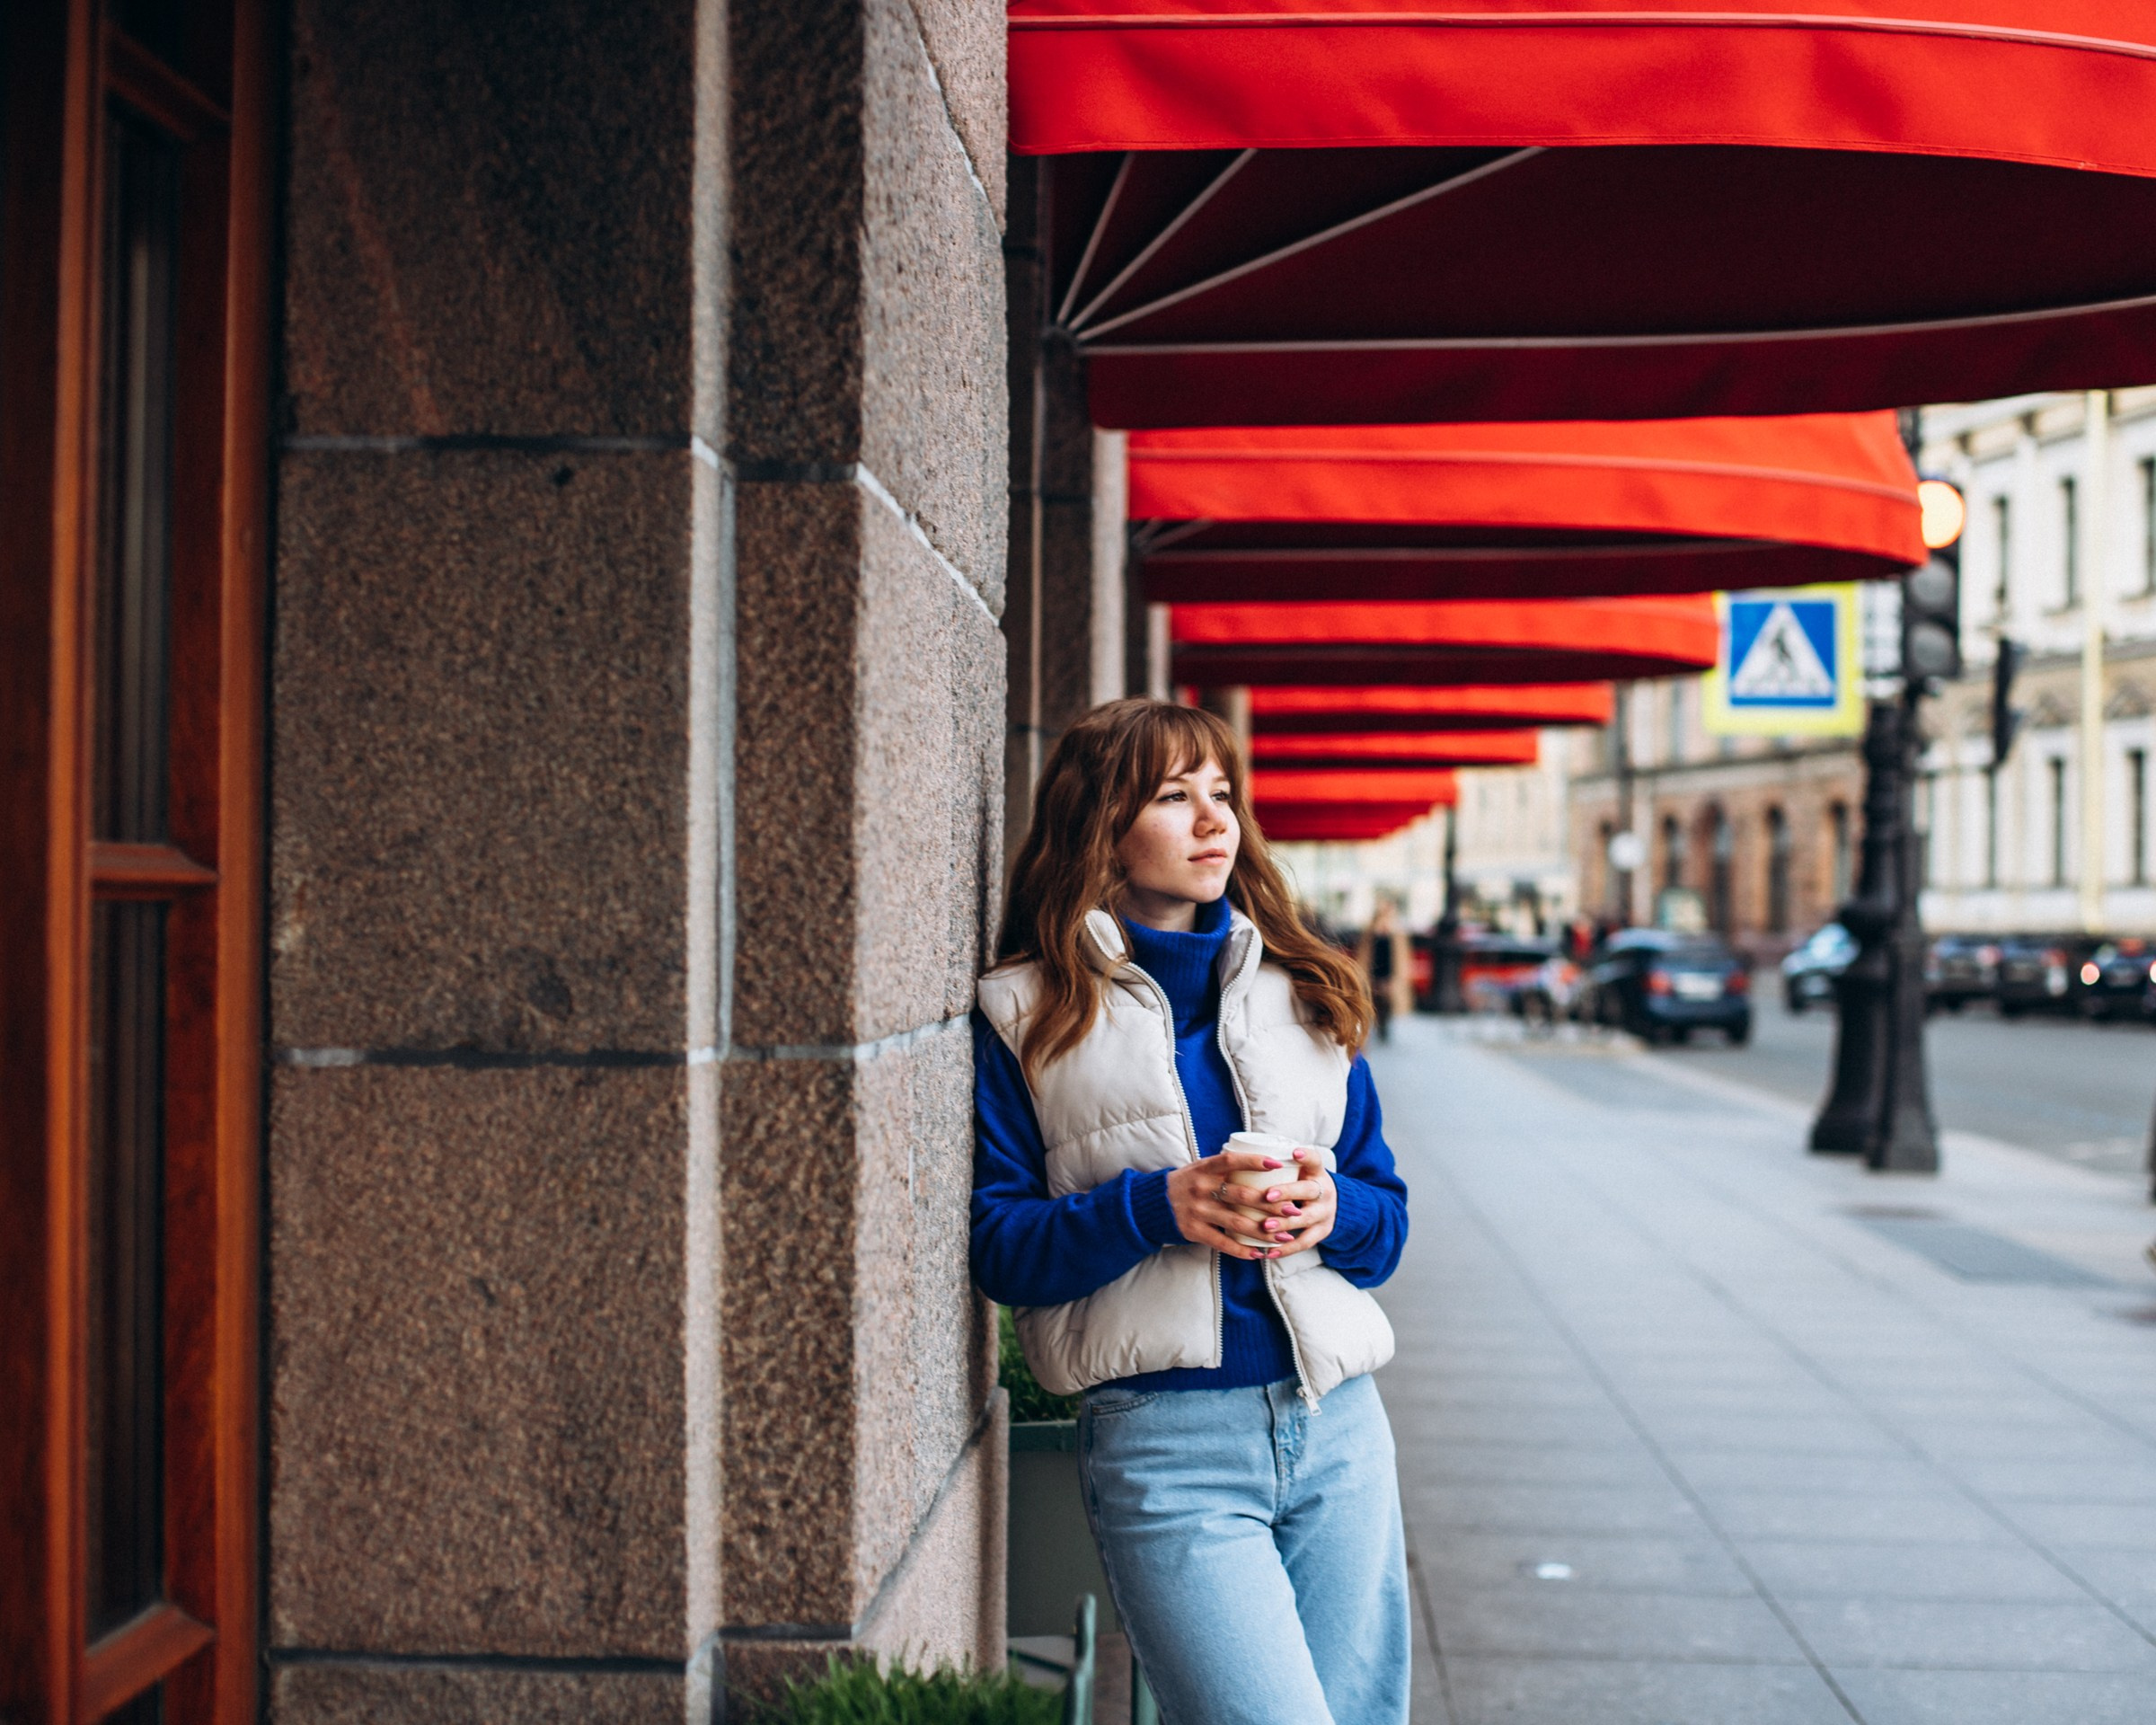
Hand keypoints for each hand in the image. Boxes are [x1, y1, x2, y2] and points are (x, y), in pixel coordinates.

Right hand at [1164, 1148, 1330, 1260]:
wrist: (1152, 1204)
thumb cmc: (1186, 1183)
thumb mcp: (1200, 1168)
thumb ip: (1224, 1167)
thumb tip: (1262, 1162)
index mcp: (1203, 1169)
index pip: (1231, 1161)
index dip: (1253, 1161)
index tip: (1276, 1164)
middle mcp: (1201, 1189)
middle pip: (1241, 1195)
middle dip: (1271, 1204)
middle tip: (1293, 1209)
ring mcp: (1197, 1211)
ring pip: (1237, 1222)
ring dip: (1263, 1231)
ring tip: (1284, 1236)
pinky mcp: (1193, 1231)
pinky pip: (1222, 1243)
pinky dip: (1242, 1249)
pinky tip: (1258, 1254)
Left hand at [1265, 1153, 1334, 1259]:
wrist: (1329, 1205)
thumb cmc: (1302, 1183)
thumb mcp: (1299, 1172)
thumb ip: (1279, 1167)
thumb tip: (1238, 1155)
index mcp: (1317, 1172)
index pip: (1315, 1160)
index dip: (1306, 1157)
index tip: (1294, 1153)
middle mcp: (1324, 1191)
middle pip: (1308, 1190)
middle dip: (1287, 1193)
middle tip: (1267, 1196)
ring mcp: (1325, 1213)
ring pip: (1305, 1218)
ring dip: (1284, 1223)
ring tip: (1266, 1226)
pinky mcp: (1322, 1232)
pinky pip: (1304, 1242)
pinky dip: (1286, 1248)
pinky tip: (1269, 1252)